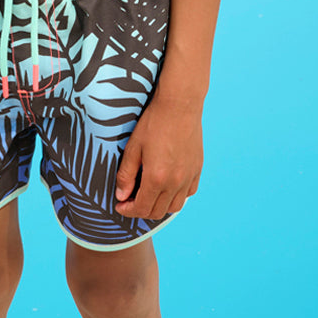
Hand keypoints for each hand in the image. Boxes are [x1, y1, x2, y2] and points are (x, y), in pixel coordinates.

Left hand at [114, 89, 203, 220]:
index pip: (141, 208)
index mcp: (156, 177)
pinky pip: (188, 194)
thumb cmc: (154, 123)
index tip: (120, 204)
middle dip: (141, 210)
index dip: (127, 210)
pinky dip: (177, 196)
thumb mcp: (133, 148)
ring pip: (174, 207)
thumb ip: (126, 175)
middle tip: (130, 200)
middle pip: (157, 211)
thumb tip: (121, 195)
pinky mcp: (197, 170)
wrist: (180, 106)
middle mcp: (175, 182)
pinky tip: (167, 187)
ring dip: (159, 207)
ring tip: (148, 195)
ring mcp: (188, 177)